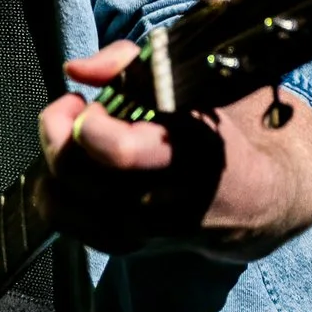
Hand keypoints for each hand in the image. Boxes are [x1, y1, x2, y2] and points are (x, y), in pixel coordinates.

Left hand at [37, 42, 311, 259]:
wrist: (258, 200)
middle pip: (76, 172)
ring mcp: (142, 230)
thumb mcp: (190, 86)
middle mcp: (162, 199)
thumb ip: (128, 64)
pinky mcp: (127, 247)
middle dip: (58, 132)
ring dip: (52, 161)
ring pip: (62, 201)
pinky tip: (70, 169)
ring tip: (69, 138)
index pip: (116, 150)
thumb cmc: (217, 133)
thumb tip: (76, 70)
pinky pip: (64, 223)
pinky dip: (53, 192)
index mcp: (189, 153)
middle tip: (71, 109)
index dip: (87, 121)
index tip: (88, 102)